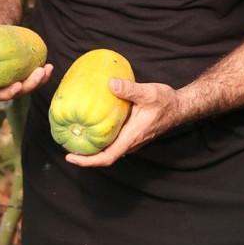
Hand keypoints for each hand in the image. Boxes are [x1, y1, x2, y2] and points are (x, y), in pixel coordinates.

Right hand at [0, 62, 53, 101]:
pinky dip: (39, 79)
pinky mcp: (18, 78)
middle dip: (8, 93)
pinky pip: (29, 82)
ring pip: (16, 91)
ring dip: (30, 86)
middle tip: (20, 84)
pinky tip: (48, 68)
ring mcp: (5, 81)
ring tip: (42, 72)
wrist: (2, 26)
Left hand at [65, 77, 182, 167]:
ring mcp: (130, 139)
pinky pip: (112, 141)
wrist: (179, 107)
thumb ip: (130, 89)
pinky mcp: (130, 133)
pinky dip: (98, 139)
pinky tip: (89, 126)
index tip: (70, 157)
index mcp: (132, 137)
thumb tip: (110, 83)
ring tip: (72, 138)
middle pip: (104, 156)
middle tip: (64, 145)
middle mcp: (130, 142)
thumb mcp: (148, 93)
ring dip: (91, 148)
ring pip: (108, 149)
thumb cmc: (165, 102)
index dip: (88, 161)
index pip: (108, 157)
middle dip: (84, 155)